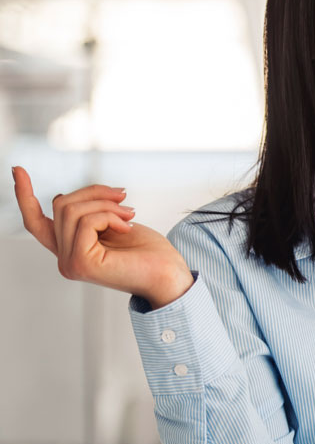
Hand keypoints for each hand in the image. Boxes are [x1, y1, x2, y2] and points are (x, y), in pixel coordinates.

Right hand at [13, 166, 194, 308]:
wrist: (169, 274)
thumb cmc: (147, 251)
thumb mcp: (112, 223)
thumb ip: (87, 215)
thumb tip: (58, 196)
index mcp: (70, 249)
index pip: (36, 222)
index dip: (24, 196)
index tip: (17, 169)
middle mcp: (64, 259)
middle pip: (60, 205)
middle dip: (94, 192)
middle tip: (124, 197)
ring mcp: (70, 263)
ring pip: (71, 210)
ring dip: (106, 203)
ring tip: (129, 214)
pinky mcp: (80, 263)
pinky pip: (86, 221)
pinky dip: (109, 216)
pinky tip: (127, 227)